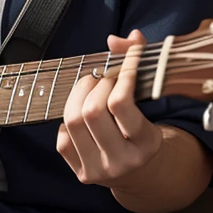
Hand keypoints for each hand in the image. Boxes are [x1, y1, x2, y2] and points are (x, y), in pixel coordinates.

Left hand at [56, 29, 163, 193]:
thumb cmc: (144, 130)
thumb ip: (137, 67)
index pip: (122, 104)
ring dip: (78, 95)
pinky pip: (62, 140)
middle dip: (97, 84)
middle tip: (104, 76)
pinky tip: (81, 117)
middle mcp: (122, 161)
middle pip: (92, 112)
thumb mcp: (150, 105)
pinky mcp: (82, 175)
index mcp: (146, 144)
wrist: (143, 174)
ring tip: (91, 87)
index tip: (126, 59)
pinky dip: (68, 121)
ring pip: (73, 122)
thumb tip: (122, 38)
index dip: (120, 74)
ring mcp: (99, 170)